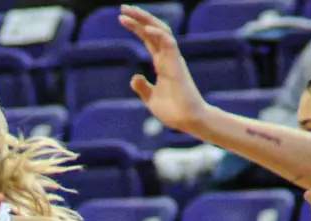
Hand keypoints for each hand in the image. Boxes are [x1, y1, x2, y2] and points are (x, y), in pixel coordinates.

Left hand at [119, 5, 208, 134]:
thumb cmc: (173, 111)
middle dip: (139, 17)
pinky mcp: (177, 65)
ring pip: (161, 31)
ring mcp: (173, 59)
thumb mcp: (152, 99)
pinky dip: (158, 34)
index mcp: (162, 63)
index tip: (122, 18)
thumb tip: (134, 77)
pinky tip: (146, 28)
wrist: (188, 121)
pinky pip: (169, 43)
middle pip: (153, 30)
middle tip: (123, 8)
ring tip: (129, 13)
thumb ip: (143, 88)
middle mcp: (168, 57)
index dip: (137, 27)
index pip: (148, 39)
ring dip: (145, 20)